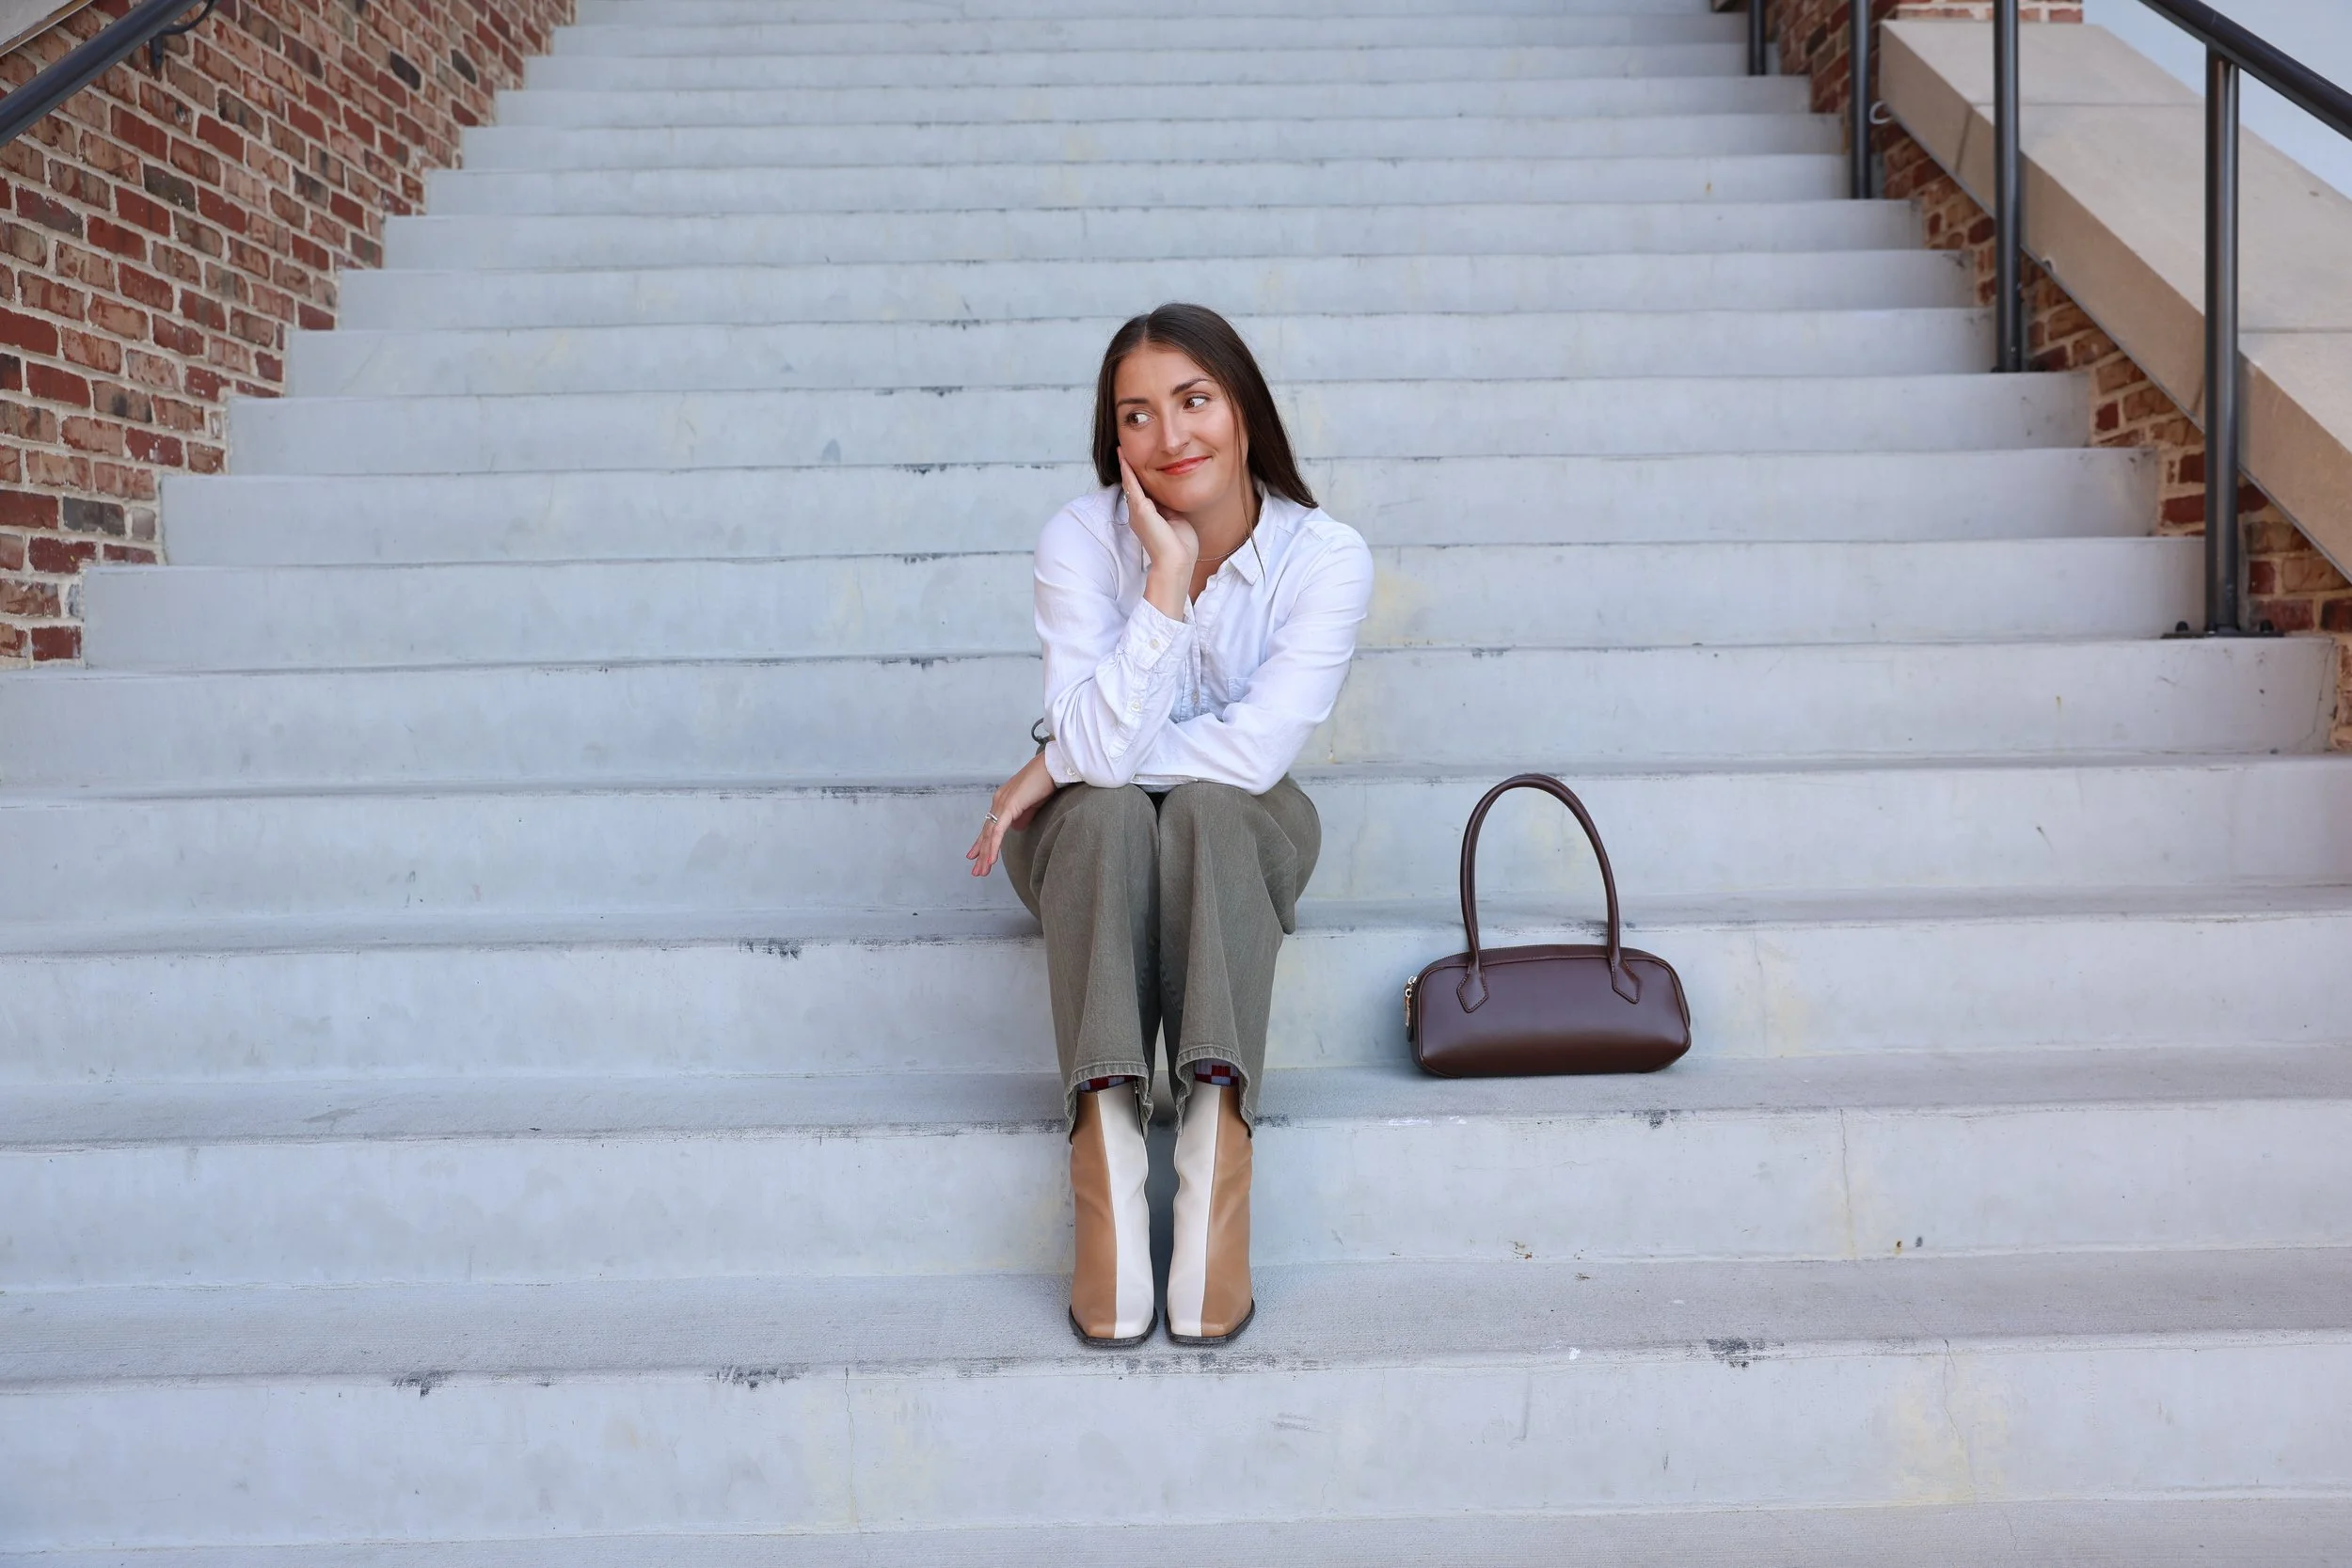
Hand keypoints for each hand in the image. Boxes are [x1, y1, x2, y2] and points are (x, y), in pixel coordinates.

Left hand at [966, 752, 1057, 877]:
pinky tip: (990, 860)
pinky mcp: (1009, 807)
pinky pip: (998, 831)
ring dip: (985, 855)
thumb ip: (1023, 815)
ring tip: (981, 871)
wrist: (1052, 767)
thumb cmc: (1045, 781)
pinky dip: (994, 846)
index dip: (983, 842)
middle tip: (977, 871)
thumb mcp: (1032, 803)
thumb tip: (1017, 827)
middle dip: (981, 853)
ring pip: (990, 834)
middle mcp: (998, 802)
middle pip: (987, 832)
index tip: (976, 856)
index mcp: (1003, 800)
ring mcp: (1002, 804)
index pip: (990, 825)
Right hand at [1119, 453, 1196, 619]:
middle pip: (1132, 486)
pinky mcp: (1140, 509)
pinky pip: (1131, 484)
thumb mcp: (1177, 521)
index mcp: (1148, 518)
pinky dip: (1127, 470)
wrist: (1176, 562)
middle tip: (1123, 452)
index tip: (1137, 465)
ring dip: (1125, 466)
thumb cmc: (1180, 548)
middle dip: (1128, 469)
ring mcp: (1137, 511)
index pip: (1143, 493)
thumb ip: (1170, 509)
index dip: (1139, 478)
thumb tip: (1171, 497)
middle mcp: (1139, 514)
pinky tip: (1123, 457)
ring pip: (1129, 483)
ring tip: (1121, 450)